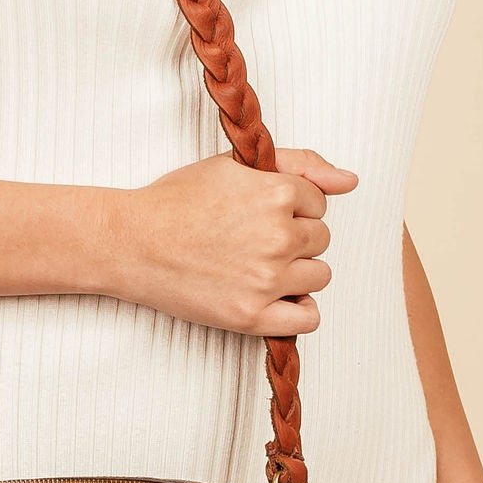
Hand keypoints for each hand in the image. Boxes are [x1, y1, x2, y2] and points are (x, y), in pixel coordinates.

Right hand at [107, 148, 357, 335]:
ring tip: (258, 266)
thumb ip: (299, 164)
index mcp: (276, 193)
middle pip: (322, 239)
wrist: (131, 243)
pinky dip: (298, 310)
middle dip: (294, 238)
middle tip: (253, 239)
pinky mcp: (252, 316)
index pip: (318, 203)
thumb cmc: (178, 201)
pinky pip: (308, 319)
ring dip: (297, 272)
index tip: (259, 213)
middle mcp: (277, 236)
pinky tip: (275, 298)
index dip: (290, 207)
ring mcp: (266, 279)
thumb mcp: (235, 165)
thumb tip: (350, 181)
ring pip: (320, 276)